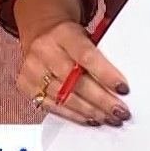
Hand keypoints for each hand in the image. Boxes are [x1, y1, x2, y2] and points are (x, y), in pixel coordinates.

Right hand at [16, 19, 130, 126]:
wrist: (41, 32)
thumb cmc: (70, 37)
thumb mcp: (85, 36)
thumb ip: (99, 56)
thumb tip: (120, 87)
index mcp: (63, 33)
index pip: (86, 56)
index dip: (106, 74)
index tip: (123, 89)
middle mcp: (44, 50)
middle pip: (75, 81)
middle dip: (102, 100)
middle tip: (120, 112)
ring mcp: (32, 69)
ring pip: (64, 98)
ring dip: (91, 112)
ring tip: (110, 119)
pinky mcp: (26, 86)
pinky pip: (53, 107)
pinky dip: (75, 116)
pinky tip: (91, 119)